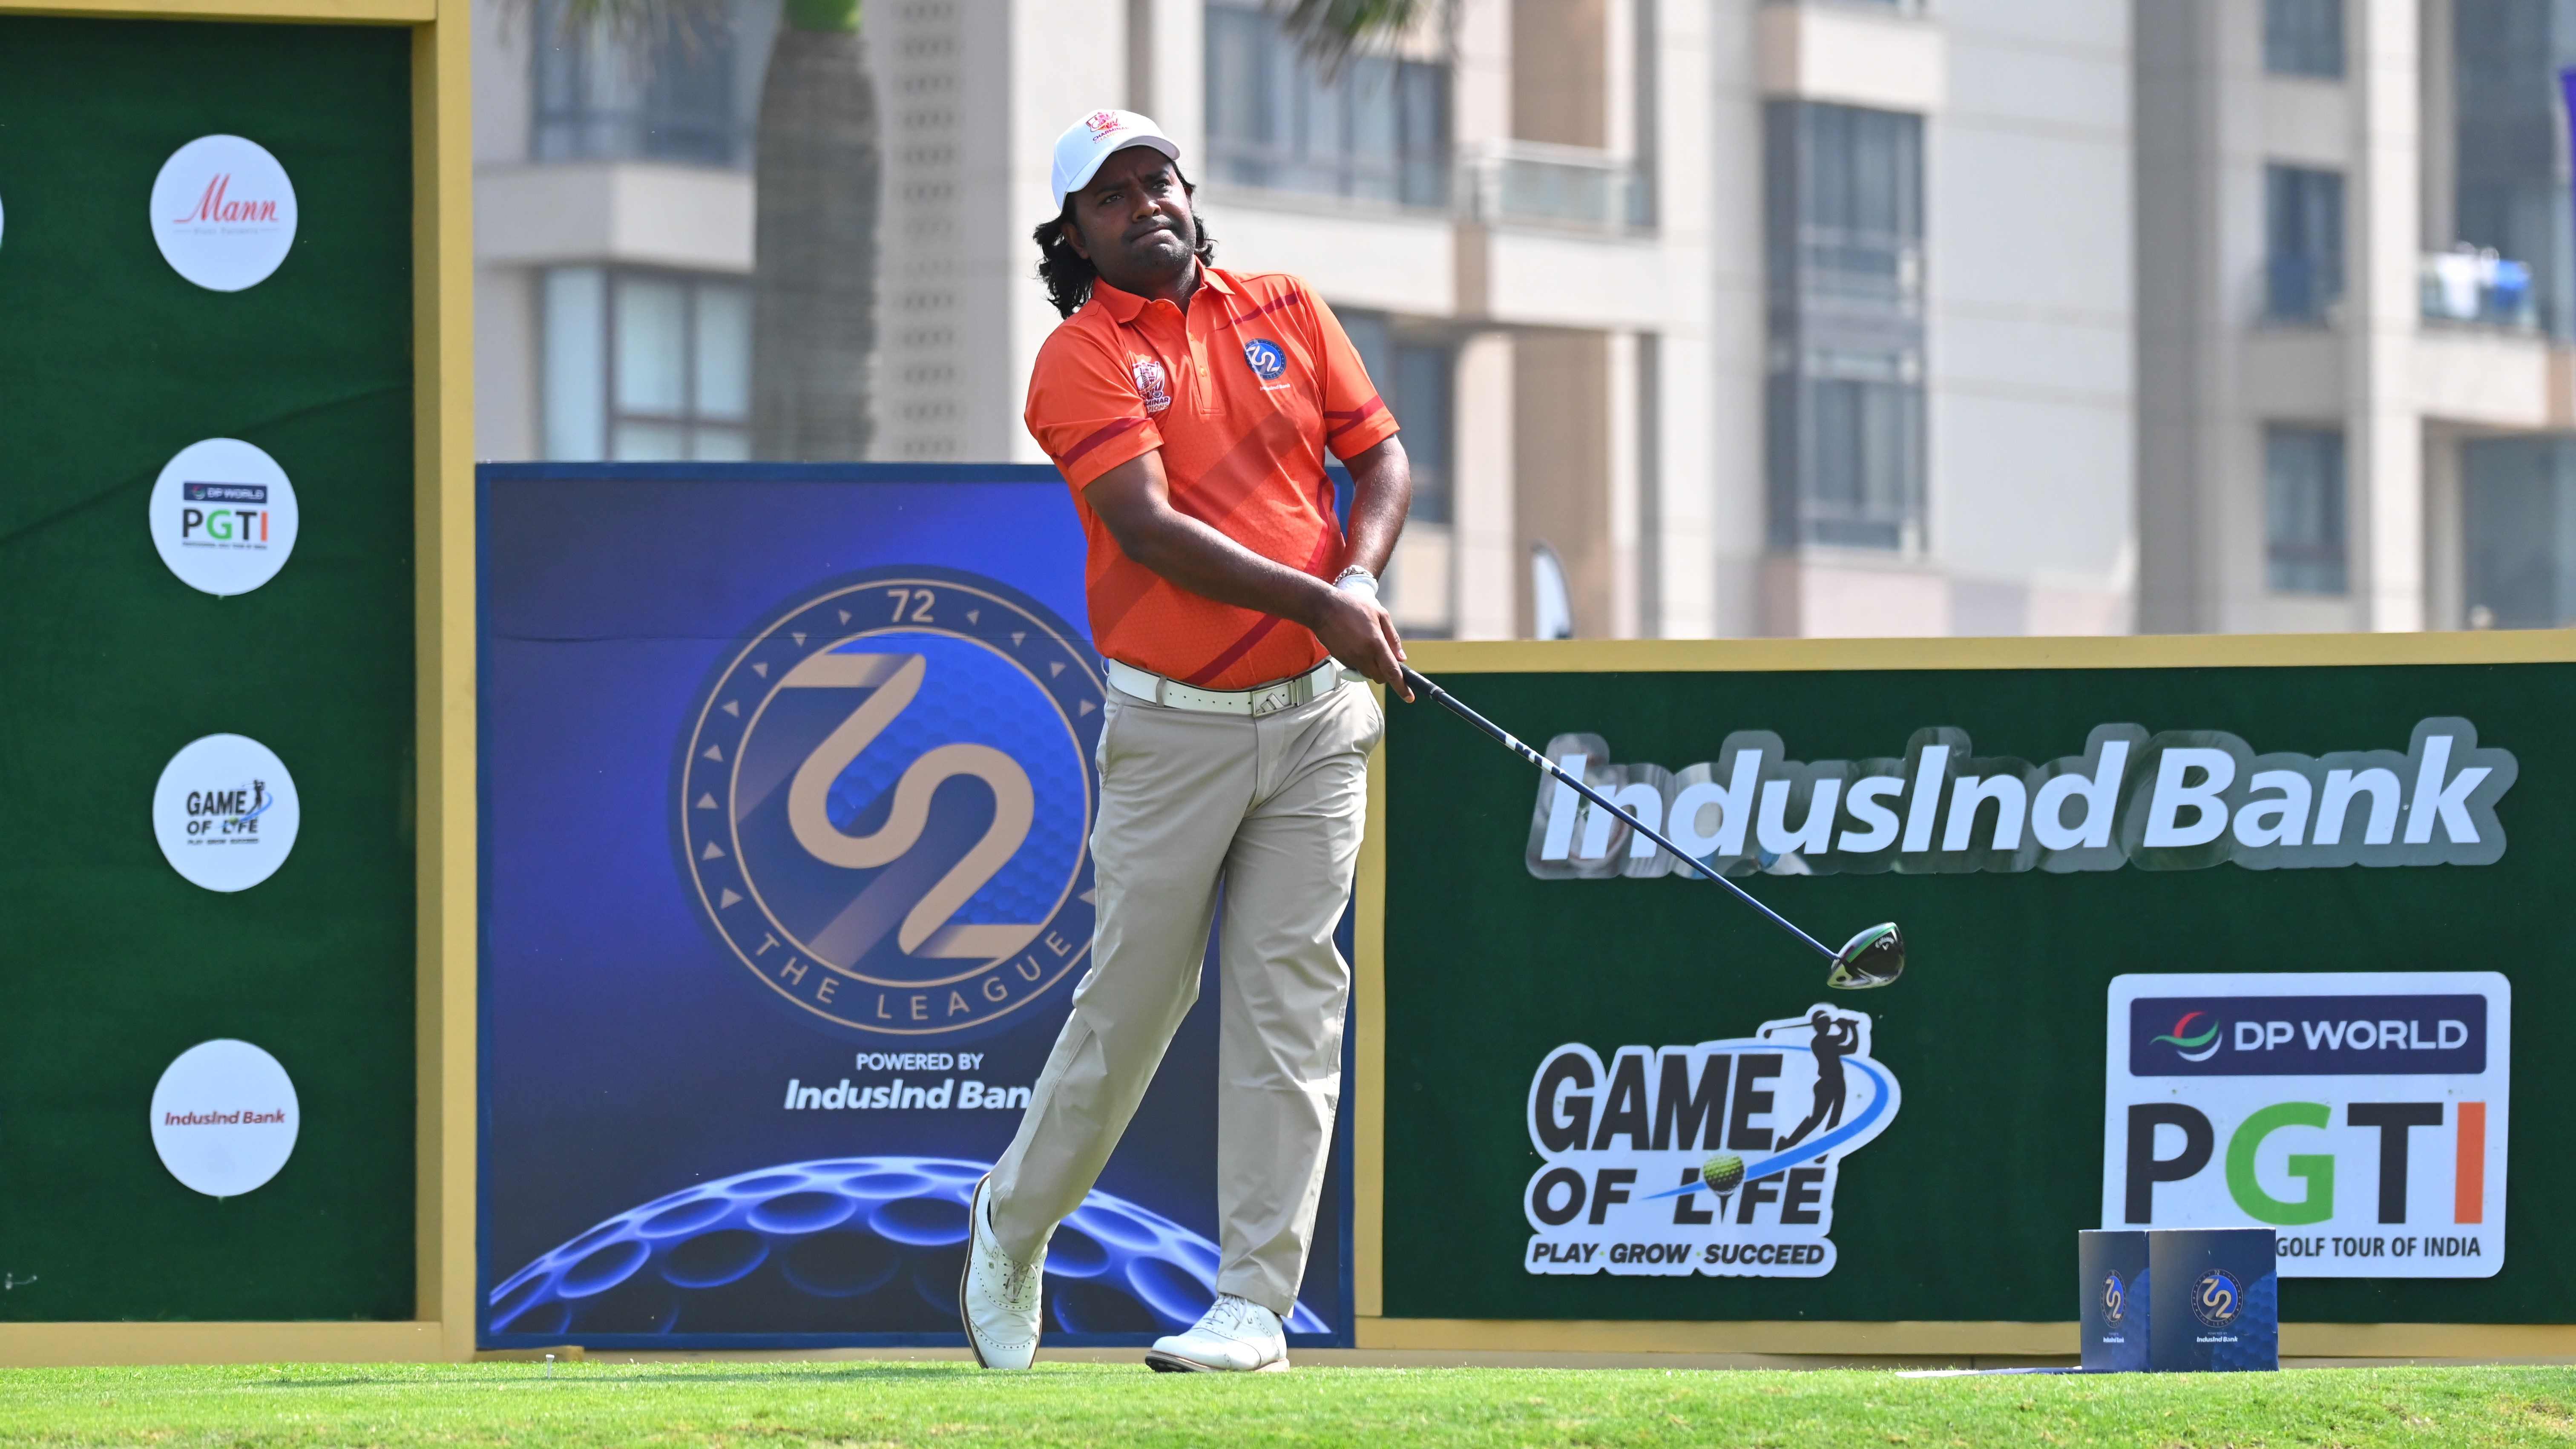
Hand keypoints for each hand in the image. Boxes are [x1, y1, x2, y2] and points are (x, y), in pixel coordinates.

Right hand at [1306, 584, 1412, 700]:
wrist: (1323, 608)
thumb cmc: (1352, 606)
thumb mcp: (1380, 614)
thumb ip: (1393, 637)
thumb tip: (1401, 657)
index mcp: (1376, 644)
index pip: (1392, 673)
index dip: (1402, 687)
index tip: (1409, 698)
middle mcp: (1363, 655)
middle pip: (1380, 677)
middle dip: (1386, 673)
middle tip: (1386, 657)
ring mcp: (1350, 659)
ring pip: (1367, 674)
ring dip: (1373, 667)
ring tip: (1369, 646)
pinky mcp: (1341, 660)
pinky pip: (1355, 668)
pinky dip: (1361, 662)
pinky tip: (1357, 645)